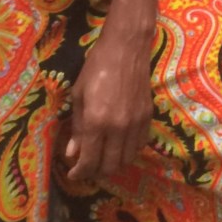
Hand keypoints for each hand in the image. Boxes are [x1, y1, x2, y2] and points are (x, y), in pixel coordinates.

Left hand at [63, 15, 155, 181]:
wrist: (126, 48)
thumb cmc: (96, 67)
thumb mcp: (78, 95)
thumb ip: (77, 127)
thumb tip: (72, 153)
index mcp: (96, 121)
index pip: (89, 160)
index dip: (80, 172)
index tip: (72, 174)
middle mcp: (118, 128)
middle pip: (110, 165)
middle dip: (95, 172)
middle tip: (86, 169)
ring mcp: (136, 124)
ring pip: (127, 160)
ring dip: (113, 165)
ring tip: (102, 160)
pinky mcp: (148, 118)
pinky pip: (139, 146)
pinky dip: (128, 153)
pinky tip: (119, 148)